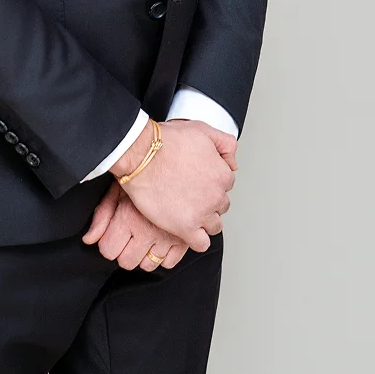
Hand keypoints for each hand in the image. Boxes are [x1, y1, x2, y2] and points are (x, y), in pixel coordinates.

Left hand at [82, 180, 189, 269]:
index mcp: (127, 219)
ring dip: (146, 254)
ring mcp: (168, 237)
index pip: (108, 250)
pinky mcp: (185, 238)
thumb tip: (89, 239)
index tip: (114, 236)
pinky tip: (162, 241)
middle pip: (127, 262)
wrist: (171, 159)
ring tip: (147, 237)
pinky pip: (171, 262)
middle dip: (126, 252)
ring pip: (149, 265)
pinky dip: (166, 255)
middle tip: (131, 237)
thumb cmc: (143, 170)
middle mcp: (147, 232)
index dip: (109, 244)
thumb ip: (101, 216)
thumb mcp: (117, 190)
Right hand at [112, 118, 235, 249]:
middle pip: (221, 205)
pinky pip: (201, 243)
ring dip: (205, 220)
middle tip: (191, 193)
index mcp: (222, 174)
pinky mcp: (185, 228)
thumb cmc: (167, 141)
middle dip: (209, 200)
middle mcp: (216, 196)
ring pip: (214, 225)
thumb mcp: (202, 130)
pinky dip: (197, 239)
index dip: (212, 181)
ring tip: (189, 211)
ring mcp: (202, 213)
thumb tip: (233, 162)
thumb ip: (225, 144)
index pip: (226, 184)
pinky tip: (188, 230)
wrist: (141, 155)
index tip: (199, 180)